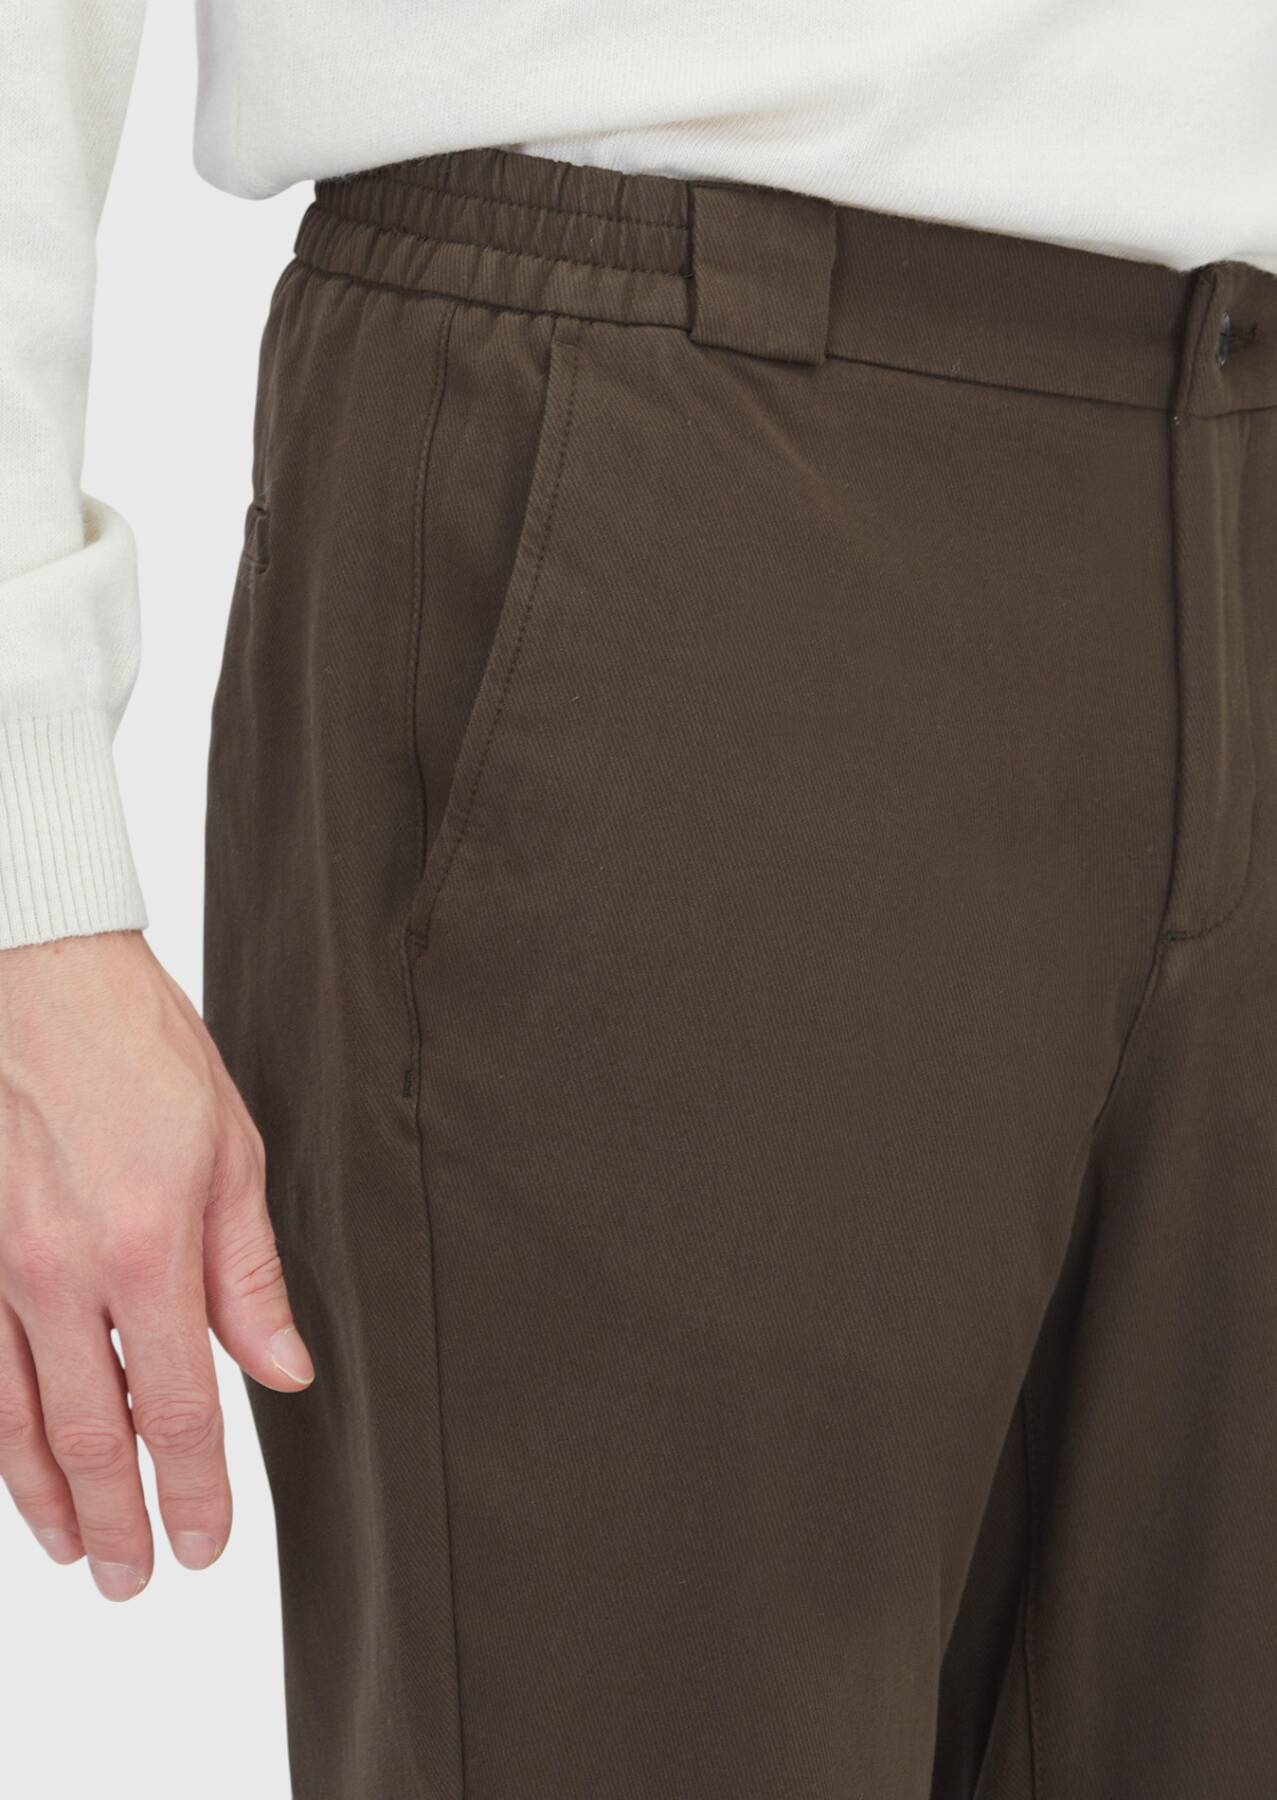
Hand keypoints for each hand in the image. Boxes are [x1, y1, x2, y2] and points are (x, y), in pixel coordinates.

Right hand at [0, 929, 312, 1600]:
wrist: (39, 979)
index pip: (176, 1408)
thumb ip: (249, 1277)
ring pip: (13, 1420)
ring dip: (46, 1498)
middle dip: (119, 1520)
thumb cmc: (142, 1052)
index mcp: (149, 1250)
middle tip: (138, 1580)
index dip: (194, 1490)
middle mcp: (61, 1275)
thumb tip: (283, 1372)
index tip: (207, 1543)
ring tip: (75, 1551)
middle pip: (89, 1435)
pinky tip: (14, 1466)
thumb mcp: (230, 1152)